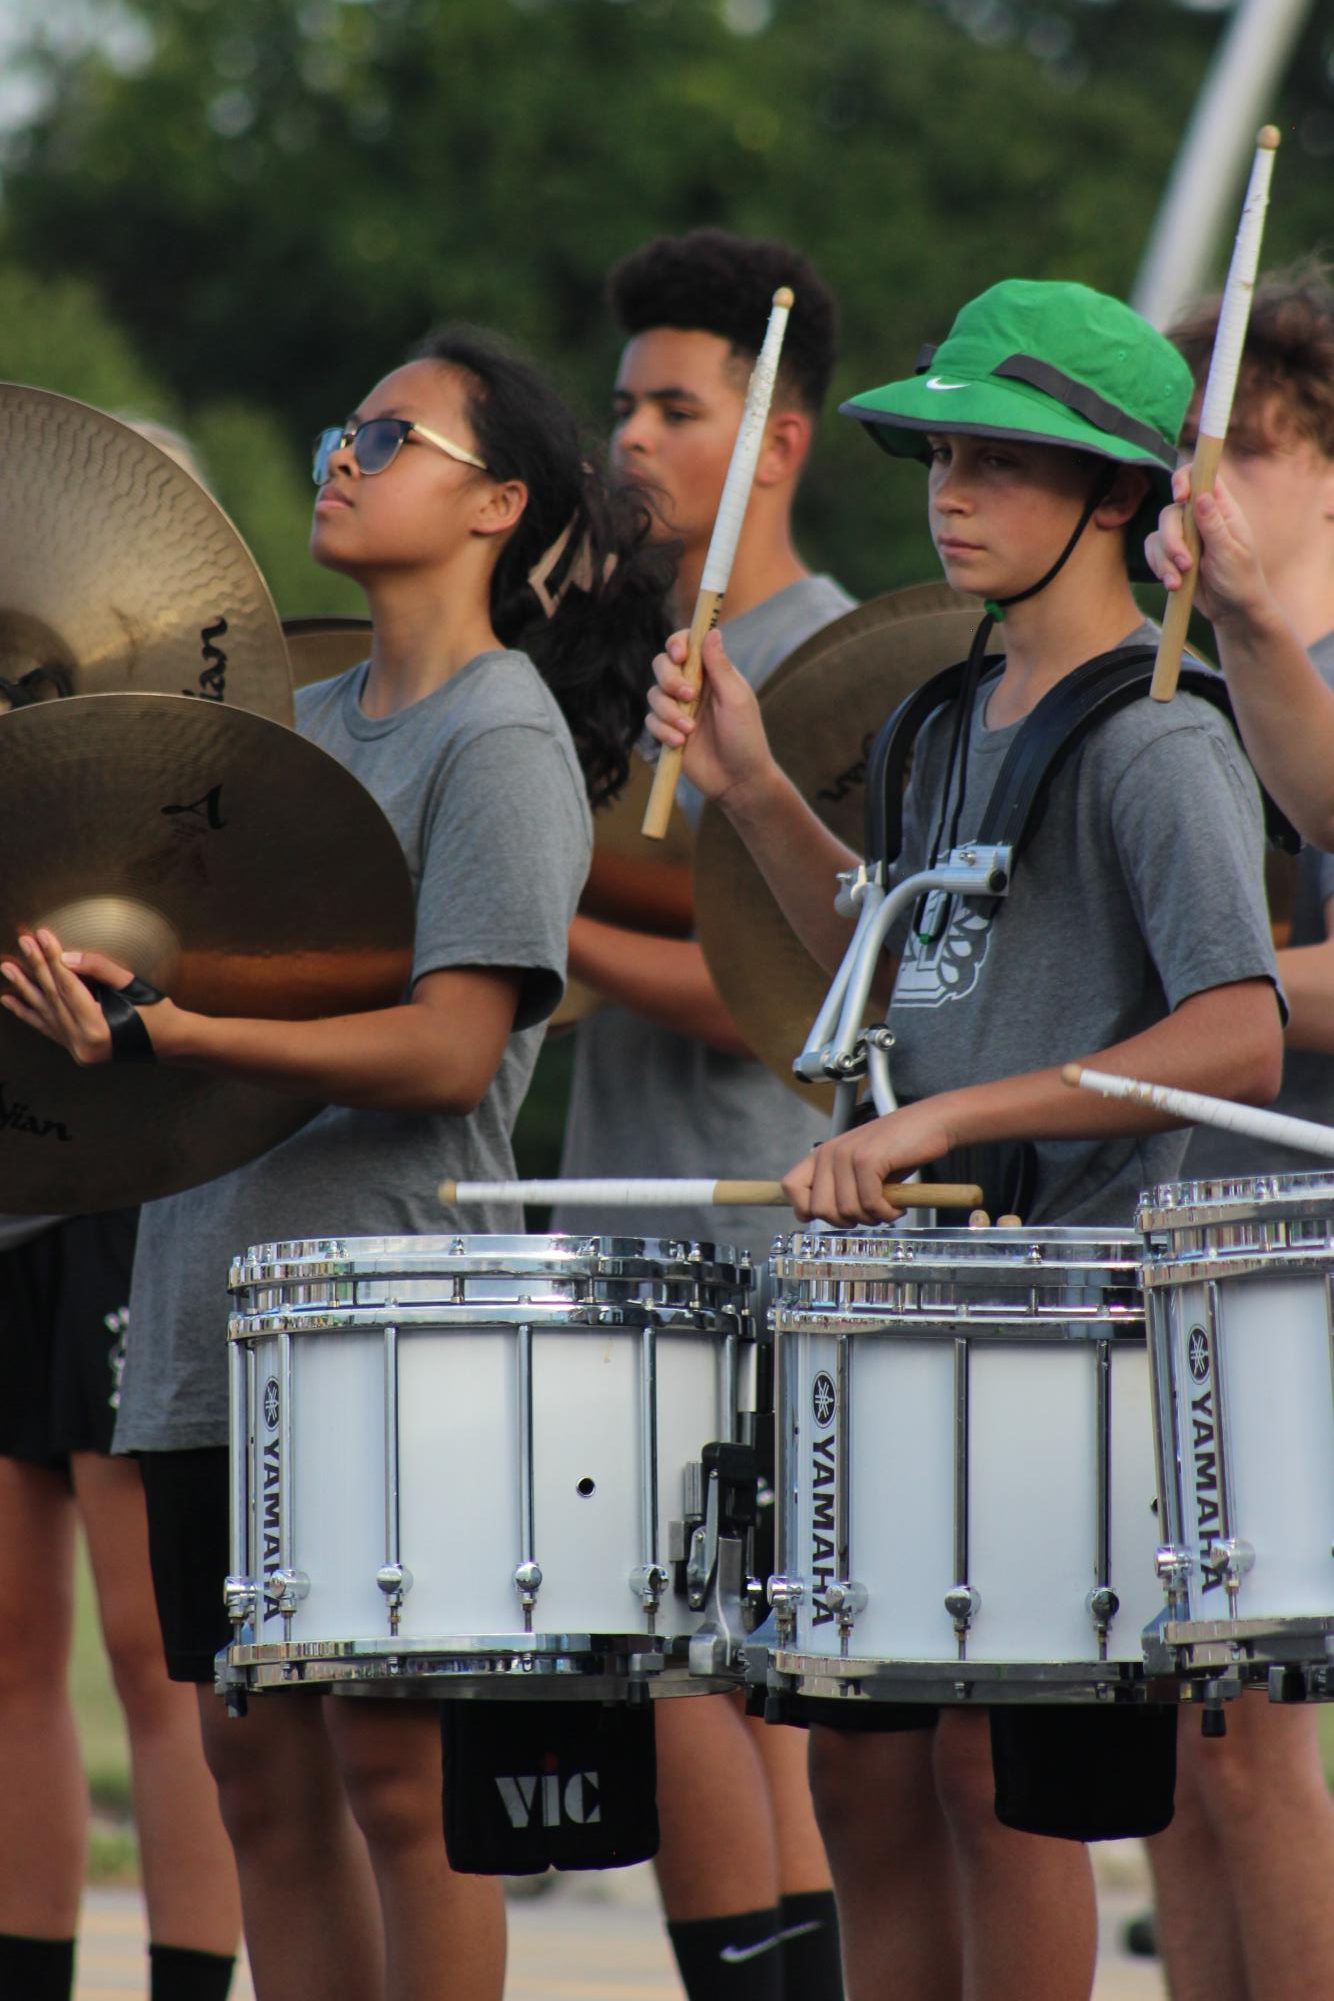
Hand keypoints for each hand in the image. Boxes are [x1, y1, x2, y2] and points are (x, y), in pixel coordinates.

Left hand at [0, 931, 158, 1065]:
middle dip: (37, 966)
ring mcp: (78, 1051)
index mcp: (98, 1030)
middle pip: (54, 997)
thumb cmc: (158, 1014)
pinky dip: (28, 1013)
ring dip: (24, 988)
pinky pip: (47, 1028)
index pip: (69, 986)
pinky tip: (10, 1000)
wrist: (173, 1042)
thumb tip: (67, 957)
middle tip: (23, 942)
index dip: (54, 957)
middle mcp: (83, 1044)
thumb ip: (100, 970)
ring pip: (45, 1012)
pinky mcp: (76, 1051)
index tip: (43, 935)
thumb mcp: (133, 986)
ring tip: (7, 967)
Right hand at [646, 627, 776, 810]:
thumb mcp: (736, 699)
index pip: (687, 644)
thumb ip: (720, 666)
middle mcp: (692, 686)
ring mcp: (678, 709)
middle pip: (662, 665)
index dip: (677, 643)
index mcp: (711, 673)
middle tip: (687, 696)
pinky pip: (651, 721)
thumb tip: (711, 631)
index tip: (680, 656)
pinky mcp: (667, 731)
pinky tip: (681, 742)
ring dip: (669, 711)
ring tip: (689, 730)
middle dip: (669, 678)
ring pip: (653, 694)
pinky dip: (663, 730)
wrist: (738, 781)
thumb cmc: (746, 738)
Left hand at [782, 1098, 959, 1225]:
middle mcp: (830, 1152)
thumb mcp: (860, 1169)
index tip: (833, 1216)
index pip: (791, 1187)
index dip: (806, 1210)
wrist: (933, 1122)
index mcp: (823, 1154)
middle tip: (870, 1213)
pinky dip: (887, 1213)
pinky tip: (898, 1205)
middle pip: (820, 1210)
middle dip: (847, 1222)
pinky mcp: (868, 1160)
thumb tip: (816, 1215)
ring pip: (846, 1211)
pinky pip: (869, 1205)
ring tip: (887, 1206)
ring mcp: (847, 1155)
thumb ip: (838, 1187)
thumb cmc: (900, 1148)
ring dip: (871, 1218)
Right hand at [1143, 466, 1271, 629]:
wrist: (1232, 611)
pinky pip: (1154, 551)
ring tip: (1179, 580)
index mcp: (1222, 510)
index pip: (1201, 476)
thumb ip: (1214, 525)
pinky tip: (1173, 584)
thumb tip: (1201, 496)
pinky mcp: (1172, 554)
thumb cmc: (1240, 579)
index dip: (1186, 479)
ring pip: (1159, 533)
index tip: (1180, 497)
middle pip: (1172, 511)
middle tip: (1185, 563)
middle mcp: (1201, 518)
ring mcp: (1185, 536)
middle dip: (1172, 538)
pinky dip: (1159, 567)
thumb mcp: (1230, 552)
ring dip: (1165, 559)